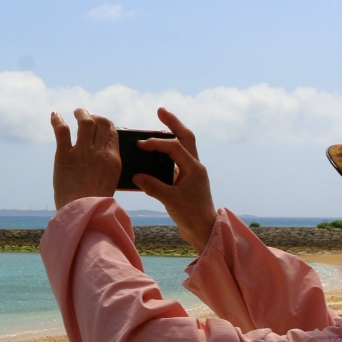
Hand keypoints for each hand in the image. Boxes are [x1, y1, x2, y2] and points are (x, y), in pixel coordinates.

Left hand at [51, 109, 120, 208]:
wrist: (83, 212)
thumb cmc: (95, 202)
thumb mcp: (109, 180)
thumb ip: (107, 164)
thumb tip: (102, 153)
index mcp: (113, 159)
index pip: (112, 132)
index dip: (105, 124)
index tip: (98, 124)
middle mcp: (100, 152)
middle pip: (102, 122)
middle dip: (94, 116)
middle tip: (86, 116)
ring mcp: (82, 152)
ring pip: (85, 122)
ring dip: (81, 113)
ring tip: (76, 112)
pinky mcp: (64, 156)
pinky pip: (62, 131)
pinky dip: (57, 120)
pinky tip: (55, 115)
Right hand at [132, 107, 216, 253]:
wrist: (205, 231)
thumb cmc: (192, 216)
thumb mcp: (171, 201)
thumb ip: (153, 187)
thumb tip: (136, 176)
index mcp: (194, 168)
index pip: (174, 147)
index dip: (156, 143)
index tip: (140, 145)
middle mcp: (195, 166)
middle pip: (186, 137)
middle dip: (173, 123)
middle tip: (160, 111)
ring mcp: (191, 173)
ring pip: (182, 147)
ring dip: (171, 136)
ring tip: (157, 127)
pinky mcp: (186, 181)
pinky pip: (175, 161)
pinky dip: (165, 154)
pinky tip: (153, 155)